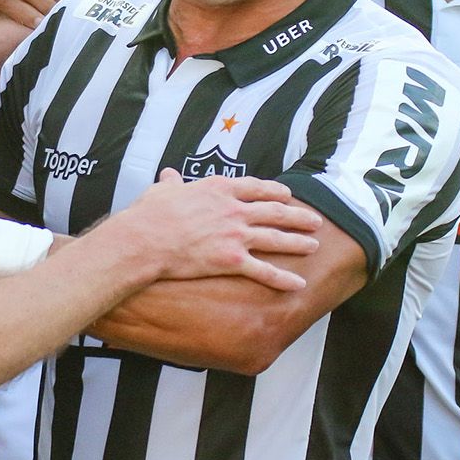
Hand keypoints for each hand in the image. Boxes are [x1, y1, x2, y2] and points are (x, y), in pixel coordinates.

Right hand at [93, 169, 319, 291]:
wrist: (145, 239)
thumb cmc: (150, 214)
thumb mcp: (162, 191)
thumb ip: (171, 184)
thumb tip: (168, 175)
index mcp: (219, 189)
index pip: (256, 187)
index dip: (275, 191)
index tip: (288, 194)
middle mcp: (234, 210)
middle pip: (275, 211)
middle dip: (297, 216)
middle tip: (315, 220)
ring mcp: (235, 235)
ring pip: (276, 239)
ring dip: (297, 242)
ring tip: (314, 246)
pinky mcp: (232, 260)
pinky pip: (264, 271)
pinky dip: (283, 278)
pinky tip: (298, 284)